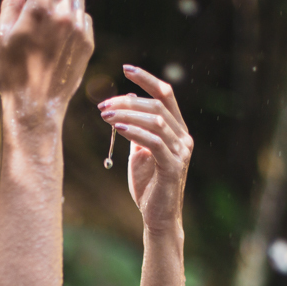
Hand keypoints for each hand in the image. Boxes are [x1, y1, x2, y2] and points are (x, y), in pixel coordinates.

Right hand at [0, 0, 93, 115]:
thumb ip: (11, 2)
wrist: (36, 107)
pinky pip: (82, 17)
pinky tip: (58, 38)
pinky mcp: (88, 43)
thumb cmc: (11, 72)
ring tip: (45, 25)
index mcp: (40, 7)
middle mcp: (64, 14)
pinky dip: (72, 18)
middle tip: (35, 1)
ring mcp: (79, 29)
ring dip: (62, 0)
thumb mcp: (1, 35)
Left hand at [98, 66, 192, 234]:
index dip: (147, 79)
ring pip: (156, 121)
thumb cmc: (148, 185)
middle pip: (157, 106)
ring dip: (128, 114)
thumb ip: (136, 128)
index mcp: (177, 130)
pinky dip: (135, 132)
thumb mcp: (139, 151)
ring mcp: (181, 152)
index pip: (166, 95)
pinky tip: (118, 128)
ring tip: (105, 116)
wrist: (158, 216)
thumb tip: (127, 101)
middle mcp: (183, 138)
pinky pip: (155, 142)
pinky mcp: (174, 167)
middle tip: (102, 106)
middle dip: (128, 102)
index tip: (125, 69)